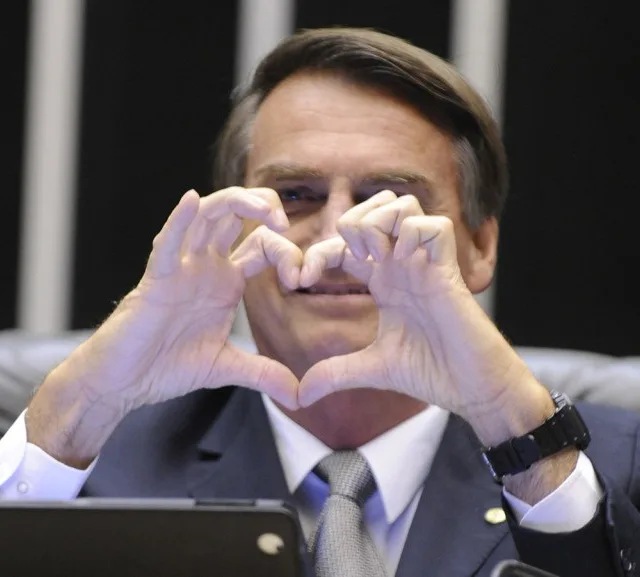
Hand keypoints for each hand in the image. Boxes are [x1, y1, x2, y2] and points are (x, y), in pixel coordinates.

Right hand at [27, 187, 301, 464]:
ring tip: (263, 209)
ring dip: (235, 203)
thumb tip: (298, 394)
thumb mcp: (226, 368)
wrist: (124, 384)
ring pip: (205, 217)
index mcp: (226, 281)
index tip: (300, 279)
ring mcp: (181, 270)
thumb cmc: (167, 368)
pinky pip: (167, 244)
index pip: (262, 246)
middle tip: (285, 224)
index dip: (286, 253)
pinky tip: (191, 200)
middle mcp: (206, 267)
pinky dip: (179, 221)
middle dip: (263, 207)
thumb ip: (263, 374)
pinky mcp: (156, 281)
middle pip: (235, 216)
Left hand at [297, 190, 540, 423]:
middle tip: (348, 258)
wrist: (473, 390)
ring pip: (403, 206)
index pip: (344, 243)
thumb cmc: (432, 373)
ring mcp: (425, 264)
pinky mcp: (449, 270)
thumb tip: (300, 396)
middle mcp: (402, 265)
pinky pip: (433, 226)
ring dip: (379, 222)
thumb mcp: (372, 368)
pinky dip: (413, 234)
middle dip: (350, 223)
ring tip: (376, 256)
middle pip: (374, 208)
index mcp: (383, 280)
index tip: (299, 279)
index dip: (317, 253)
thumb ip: (335, 373)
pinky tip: (404, 262)